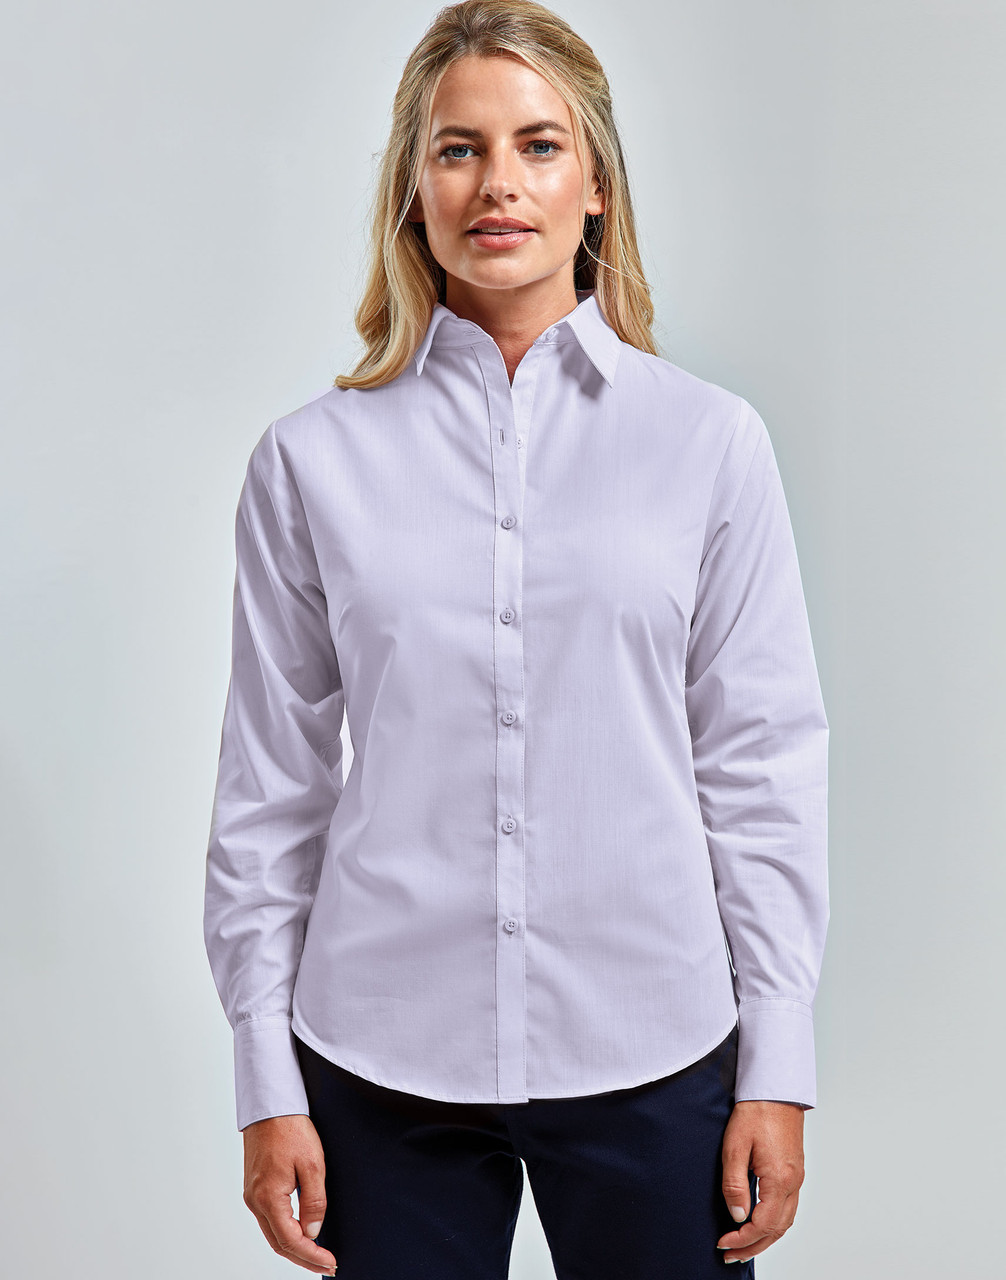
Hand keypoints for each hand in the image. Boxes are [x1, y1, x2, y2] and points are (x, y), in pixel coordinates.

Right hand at [242, 1113, 337, 1274]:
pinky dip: (285, 1232)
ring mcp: (252, 1195)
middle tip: (326, 1266)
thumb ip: (314, 1202)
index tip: (330, 1263)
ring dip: (294, 1247)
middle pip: (279, 1243)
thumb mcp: (313, 1164)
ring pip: (272, 1233)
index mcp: (268, 1197)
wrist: (270, 1105)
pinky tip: (300, 1233)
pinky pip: (269, 1219)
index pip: (291, 1240)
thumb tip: (314, 1232)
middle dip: (303, 1259)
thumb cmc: (291, 1128)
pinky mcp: (254, 1187)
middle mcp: (255, 1201)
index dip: (311, 1256)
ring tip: (317, 1254)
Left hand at [717, 1100, 804, 1264]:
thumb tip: (737, 1216)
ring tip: (744, 1246)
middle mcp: (793, 1183)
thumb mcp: (735, 1146)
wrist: (776, 1089)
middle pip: (777, 1230)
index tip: (723, 1243)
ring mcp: (797, 1178)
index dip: (742, 1239)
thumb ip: (735, 1184)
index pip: (762, 1225)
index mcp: (779, 1180)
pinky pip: (788, 1208)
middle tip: (731, 1255)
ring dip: (765, 1238)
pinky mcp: (795, 1171)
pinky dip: (774, 1224)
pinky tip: (760, 1223)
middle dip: (753, 1246)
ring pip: (785, 1221)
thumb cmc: (755, 1112)